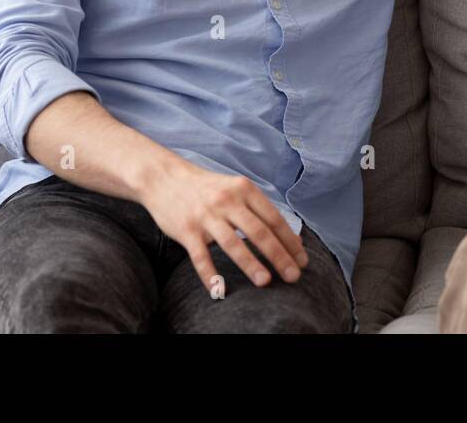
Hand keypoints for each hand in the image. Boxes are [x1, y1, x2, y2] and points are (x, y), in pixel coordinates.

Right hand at [141, 154, 308, 293]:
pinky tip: (219, 289)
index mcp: (244, 189)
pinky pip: (200, 256)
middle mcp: (227, 201)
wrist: (164, 178)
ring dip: (251, 264)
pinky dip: (209, 274)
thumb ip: (258, 209)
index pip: (273, 219)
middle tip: (293, 276)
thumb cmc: (206, 188)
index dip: (290, 241)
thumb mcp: (235, 188)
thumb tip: (288, 236)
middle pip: (258, 232)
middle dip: (279, 256)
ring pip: (232, 243)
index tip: (302, 260)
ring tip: (265, 281)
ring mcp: (206, 216)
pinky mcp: (186, 230)